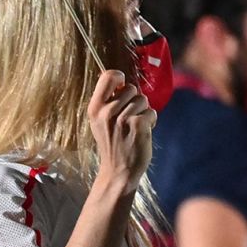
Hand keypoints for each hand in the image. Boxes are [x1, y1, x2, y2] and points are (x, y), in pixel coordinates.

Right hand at [88, 70, 154, 196]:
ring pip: (143, 100)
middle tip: (130, 117)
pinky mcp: (137, 125)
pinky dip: (152, 120)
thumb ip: (108, 102)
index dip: (120, 78)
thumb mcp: (100, 121)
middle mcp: (106, 111)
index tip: (123, 87)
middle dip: (135, 100)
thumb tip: (122, 81)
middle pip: (131, 88)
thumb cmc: (112, 144)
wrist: (118, 171)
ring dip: (144, 112)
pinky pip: (151, 112)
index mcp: (95, 107)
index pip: (108, 76)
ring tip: (136, 126)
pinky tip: (144, 131)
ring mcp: (122, 118)